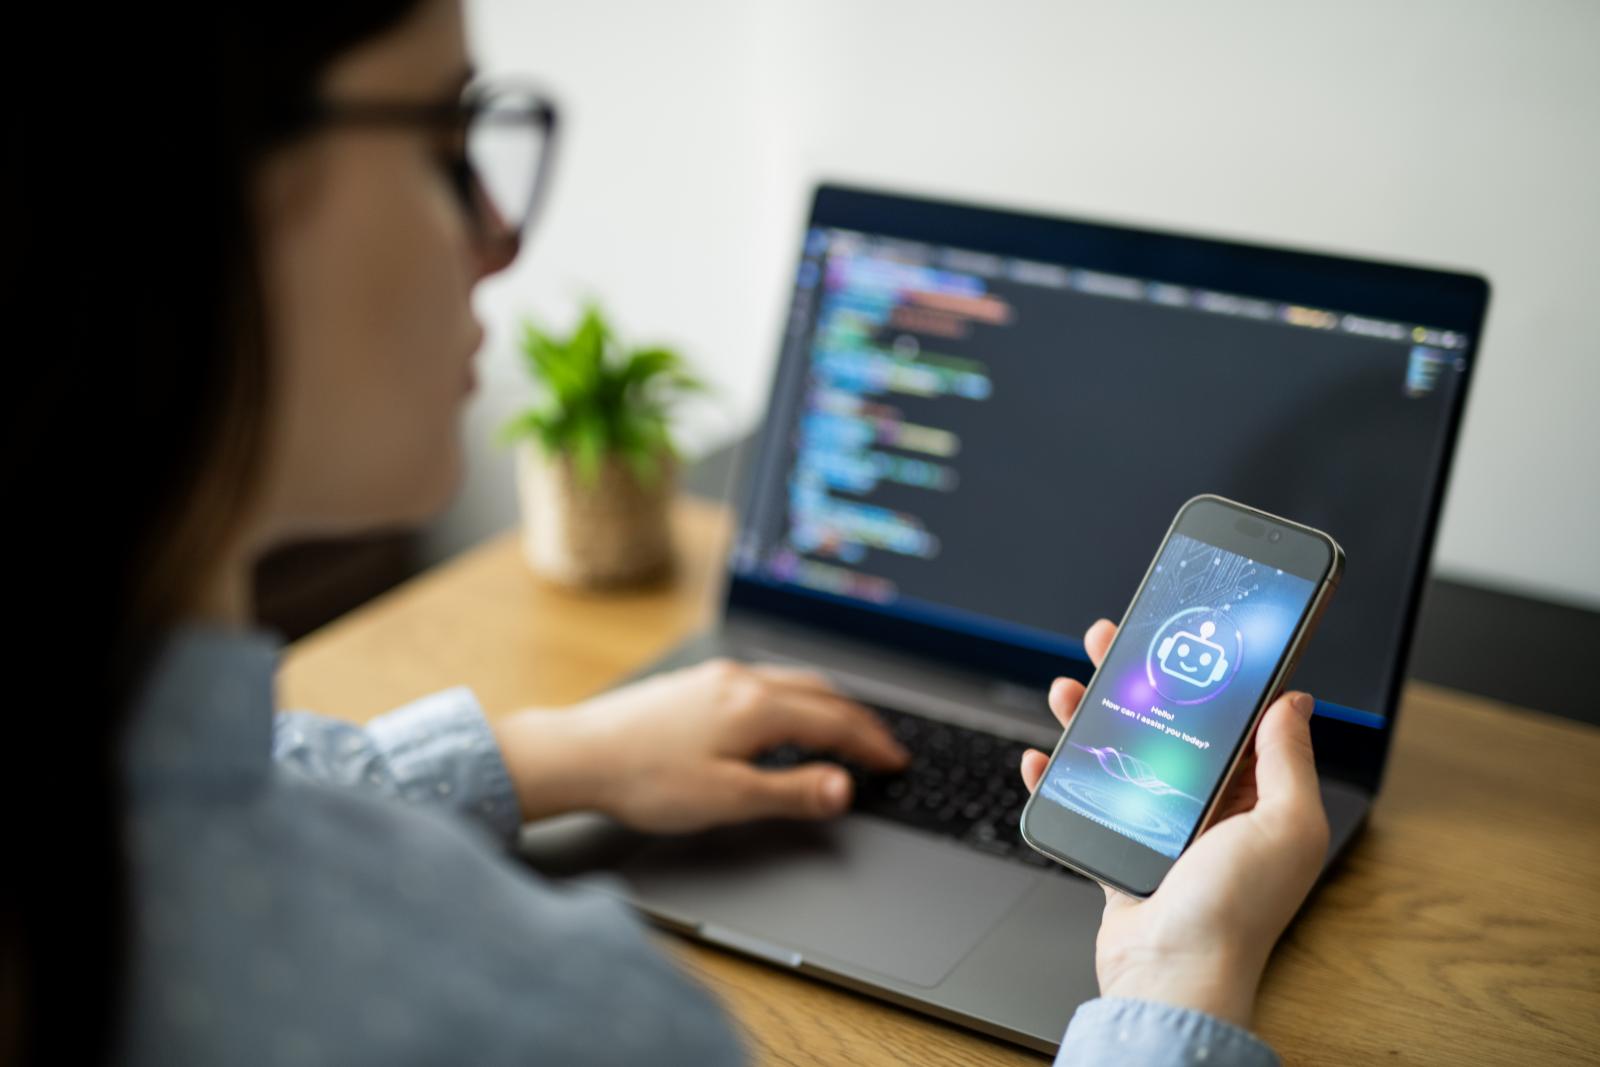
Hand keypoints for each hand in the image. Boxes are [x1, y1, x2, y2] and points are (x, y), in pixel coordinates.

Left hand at [491, 658, 908, 832]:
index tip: (896, 761)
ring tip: (845, 726)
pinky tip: (784, 714)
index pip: (834, 722)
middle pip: (820, 693)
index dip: (871, 744)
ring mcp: (716, 676)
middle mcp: (741, 681)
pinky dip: (795, 697)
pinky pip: (764, 680)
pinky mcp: (694, 682)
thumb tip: (844, 787)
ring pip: (792, 681)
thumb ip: (791, 792)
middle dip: (858, 719)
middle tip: (883, 744)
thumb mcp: (727, 799)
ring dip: (828, 703)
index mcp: (756, 707)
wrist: (577, 754)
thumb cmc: (645, 780)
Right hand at [1020, 619, 1329, 1029]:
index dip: (1205, 674)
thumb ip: (1290, 762)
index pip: (1232, 719)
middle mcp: (1210, 809)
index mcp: (1256, 798)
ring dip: (1088, 718)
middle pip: (1166, 725)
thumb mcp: (1286, 826)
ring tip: (1064, 691)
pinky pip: (1084, 801)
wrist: (1172, 976)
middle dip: (1134, 680)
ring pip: (1119, 753)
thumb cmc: (1234, 911)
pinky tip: (1040, 758)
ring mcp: (1161, 828)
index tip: (1181, 635)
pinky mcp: (1120, 850)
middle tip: (1109, 643)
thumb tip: (1294, 702)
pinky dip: (1057, 778)